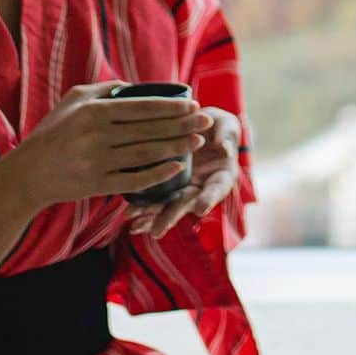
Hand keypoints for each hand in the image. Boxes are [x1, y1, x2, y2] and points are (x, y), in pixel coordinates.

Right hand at [2, 81, 213, 211]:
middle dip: (182, 125)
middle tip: (206, 121)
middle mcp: (97, 135)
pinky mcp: (98, 184)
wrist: (28, 173)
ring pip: (146, 153)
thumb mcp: (73, 101)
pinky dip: (157, 173)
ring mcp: (98, 161)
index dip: (170, 107)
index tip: (193, 105)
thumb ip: (106, 90)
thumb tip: (140, 86)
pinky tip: (177, 167)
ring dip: (176, 147)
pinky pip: (134, 179)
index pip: (141, 107)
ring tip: (198, 141)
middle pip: (149, 129)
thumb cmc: (54, 132)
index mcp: (93, 111)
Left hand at [127, 107, 242, 237]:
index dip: (209, 199)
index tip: (201, 208)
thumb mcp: (227, 126)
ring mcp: (184, 188)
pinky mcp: (166, 183)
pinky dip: (142, 207)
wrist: (201, 124)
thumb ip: (227, 137)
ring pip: (167, 205)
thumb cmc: (218, 125)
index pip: (217, 190)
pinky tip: (128, 215)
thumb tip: (225, 149)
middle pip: (186, 205)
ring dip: (150, 217)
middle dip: (170, 217)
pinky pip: (154, 196)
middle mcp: (202, 188)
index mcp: (221, 177)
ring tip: (134, 227)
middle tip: (157, 231)